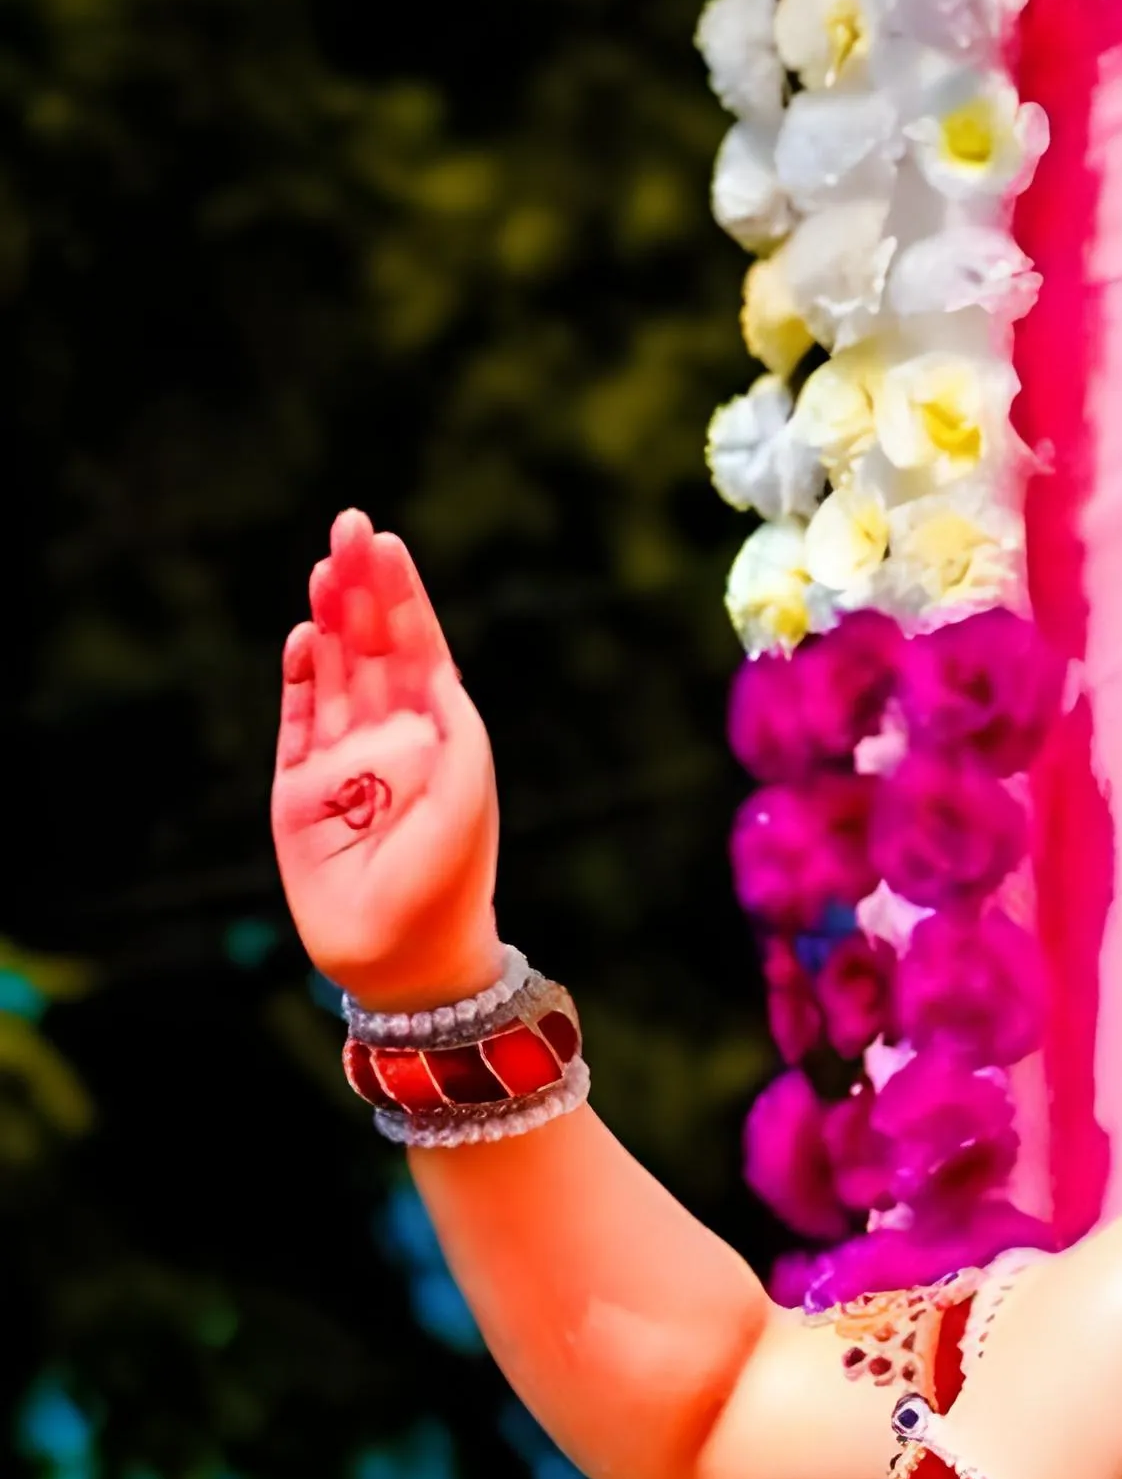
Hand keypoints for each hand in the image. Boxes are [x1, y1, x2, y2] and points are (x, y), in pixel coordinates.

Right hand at [273, 514, 501, 1008]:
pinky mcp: (297, 790)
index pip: (417, 646)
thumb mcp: (467, 796)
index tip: (386, 542)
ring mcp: (341, 761)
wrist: (402, 954)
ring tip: (322, 567)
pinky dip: (299, 676)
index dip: (401, 594)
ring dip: (329, 618)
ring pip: (334, 672)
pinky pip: (296, 720)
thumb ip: (457, 730)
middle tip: (348, 524)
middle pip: (371, 644)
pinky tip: (303, 636)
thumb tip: (439, 669)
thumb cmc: (448, 879)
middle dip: (360, 585)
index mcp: (438, 733)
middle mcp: (389, 737)